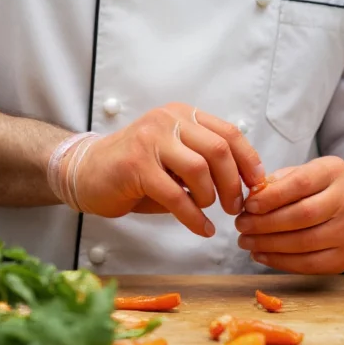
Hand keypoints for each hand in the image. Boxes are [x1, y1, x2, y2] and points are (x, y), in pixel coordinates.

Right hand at [69, 103, 264, 236]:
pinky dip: (193, 217)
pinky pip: (175, 195)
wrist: (86, 172)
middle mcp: (168, 121)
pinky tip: (201, 228)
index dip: (248, 160)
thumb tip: (245, 184)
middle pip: (218, 150)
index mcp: (183, 115)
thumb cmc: (136, 170)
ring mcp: (150, 140)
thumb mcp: (174, 157)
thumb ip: (204, 162)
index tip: (257, 184)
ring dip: (211, 197)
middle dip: (233, 183)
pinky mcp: (136, 166)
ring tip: (210, 211)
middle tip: (235, 206)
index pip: (229, 132)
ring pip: (199, 169)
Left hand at [234, 156, 343, 273]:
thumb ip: (275, 184)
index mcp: (335, 171)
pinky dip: (280, 261)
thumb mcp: (298, 174)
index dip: (271, 197)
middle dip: (266, 223)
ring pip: (305, 242)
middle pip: (304, 215)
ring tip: (246, 242)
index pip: (301, 183)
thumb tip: (250, 201)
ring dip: (269, 244)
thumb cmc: (315, 189)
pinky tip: (262, 255)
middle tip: (241, 226)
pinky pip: (310, 264)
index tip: (248, 206)